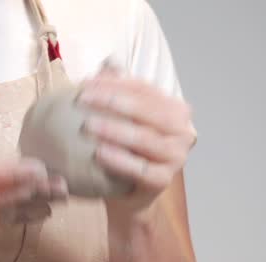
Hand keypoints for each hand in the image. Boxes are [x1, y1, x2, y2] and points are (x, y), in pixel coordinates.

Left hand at [77, 62, 196, 216]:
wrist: (127, 195)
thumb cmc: (124, 152)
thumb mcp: (122, 119)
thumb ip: (119, 91)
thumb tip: (109, 62)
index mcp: (175, 110)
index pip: (144, 89)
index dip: (116, 83)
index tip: (85, 82)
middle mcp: (182, 131)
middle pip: (148, 111)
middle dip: (115, 101)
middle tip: (83, 99)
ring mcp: (177, 157)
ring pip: (146, 139)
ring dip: (115, 130)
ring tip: (88, 125)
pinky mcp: (164, 181)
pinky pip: (141, 169)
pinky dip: (120, 160)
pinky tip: (98, 153)